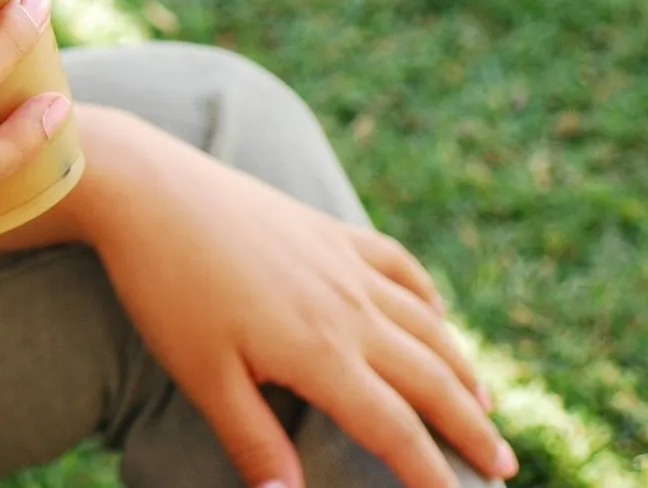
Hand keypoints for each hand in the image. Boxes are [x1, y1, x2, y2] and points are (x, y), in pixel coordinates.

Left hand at [83, 118, 514, 487]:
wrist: (145, 188)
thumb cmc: (165, 288)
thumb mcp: (203, 377)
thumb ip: (255, 442)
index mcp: (321, 353)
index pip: (397, 431)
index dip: (433, 477)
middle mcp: (350, 307)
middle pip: (432, 379)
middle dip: (472, 428)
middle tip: (502, 466)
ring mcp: (342, 262)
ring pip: (425, 323)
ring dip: (461, 367)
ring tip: (483, 404)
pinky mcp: (324, 229)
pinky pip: (397, 263)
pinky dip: (426, 296)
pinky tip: (435, 312)